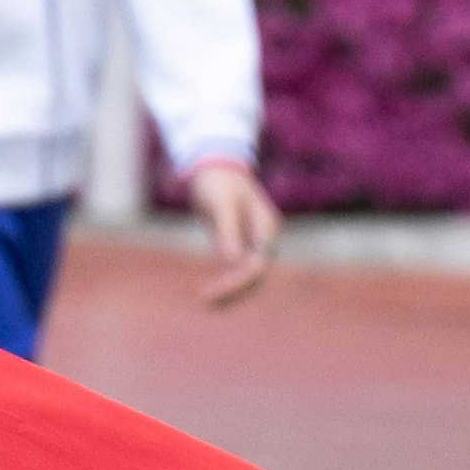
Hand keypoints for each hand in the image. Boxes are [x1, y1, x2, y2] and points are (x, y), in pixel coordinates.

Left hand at [186, 160, 281, 306]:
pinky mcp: (240, 246)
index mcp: (266, 228)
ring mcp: (254, 244)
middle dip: (232, 291)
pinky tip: (208, 295)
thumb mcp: (221, 203)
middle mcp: (264, 239)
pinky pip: (237, 272)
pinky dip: (225, 285)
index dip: (236, 282)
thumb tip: (232, 261)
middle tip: (204, 300)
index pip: (257, 265)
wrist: (215, 167)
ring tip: (205, 302)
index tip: (212, 291)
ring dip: (230, 293)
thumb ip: (228, 230)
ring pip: (248, 278)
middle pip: (255, 276)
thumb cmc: (219, 181)